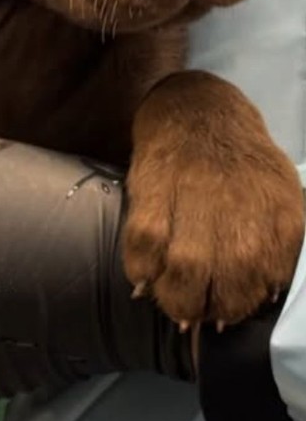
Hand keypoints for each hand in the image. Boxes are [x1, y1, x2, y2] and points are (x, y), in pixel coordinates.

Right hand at [124, 71, 304, 327]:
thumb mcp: (279, 197)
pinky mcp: (153, 188)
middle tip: (198, 311)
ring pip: (184, 271)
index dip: (243, 306)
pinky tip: (144, 275)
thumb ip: (274, 246)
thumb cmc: (241, 164)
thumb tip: (260, 298)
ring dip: (176, 299)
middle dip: (210, 311)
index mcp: (280, 214)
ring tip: (173, 301)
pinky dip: (141, 269)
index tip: (226, 308)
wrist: (197, 108)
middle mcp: (240, 209)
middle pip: (229, 285)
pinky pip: (143, 245)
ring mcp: (193, 198)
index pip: (267, 284)